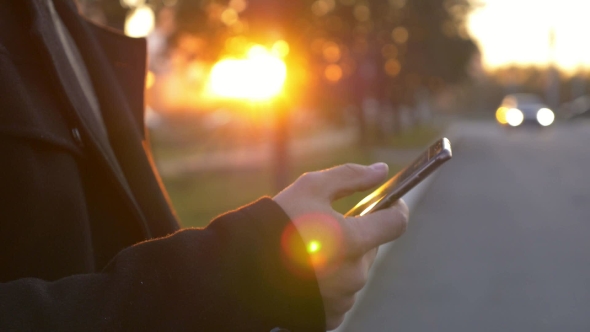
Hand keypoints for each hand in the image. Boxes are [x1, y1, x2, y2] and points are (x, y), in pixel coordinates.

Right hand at [273, 163, 408, 329]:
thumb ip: (351, 176)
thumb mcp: (311, 187)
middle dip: (357, 234)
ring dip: (341, 259)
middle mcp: (354, 274)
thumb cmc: (275, 223)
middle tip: (329, 227)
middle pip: (370, 248)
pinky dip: (328, 284)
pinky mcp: (330, 317)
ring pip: (354, 272)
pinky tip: (305, 274)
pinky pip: (339, 296)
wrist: (240, 271)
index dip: (396, 208)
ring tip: (309, 251)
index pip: (396, 223)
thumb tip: (381, 170)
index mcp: (354, 240)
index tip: (391, 202)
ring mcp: (343, 298)